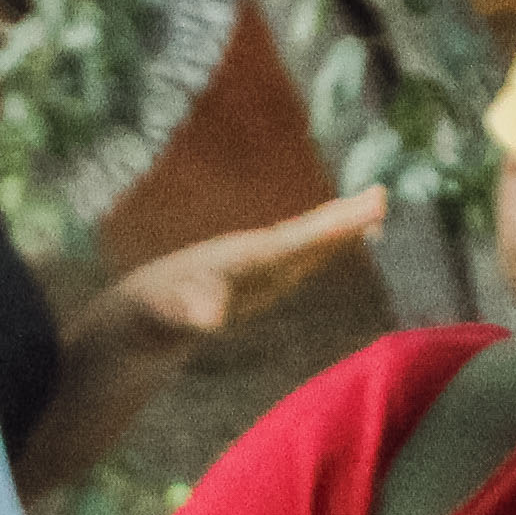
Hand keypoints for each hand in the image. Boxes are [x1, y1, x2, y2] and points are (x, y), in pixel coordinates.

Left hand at [105, 190, 389, 351]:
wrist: (134, 318)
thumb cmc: (149, 317)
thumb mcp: (166, 315)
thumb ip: (189, 309)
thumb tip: (213, 312)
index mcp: (238, 259)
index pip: (293, 241)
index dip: (329, 228)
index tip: (362, 211)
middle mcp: (251, 256)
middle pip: (305, 234)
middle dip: (342, 218)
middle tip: (382, 196)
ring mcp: (255, 267)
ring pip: (306, 242)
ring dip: (339, 227)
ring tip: (377, 207)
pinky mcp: (256, 281)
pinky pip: (299, 259)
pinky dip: (325, 246)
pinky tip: (341, 241)